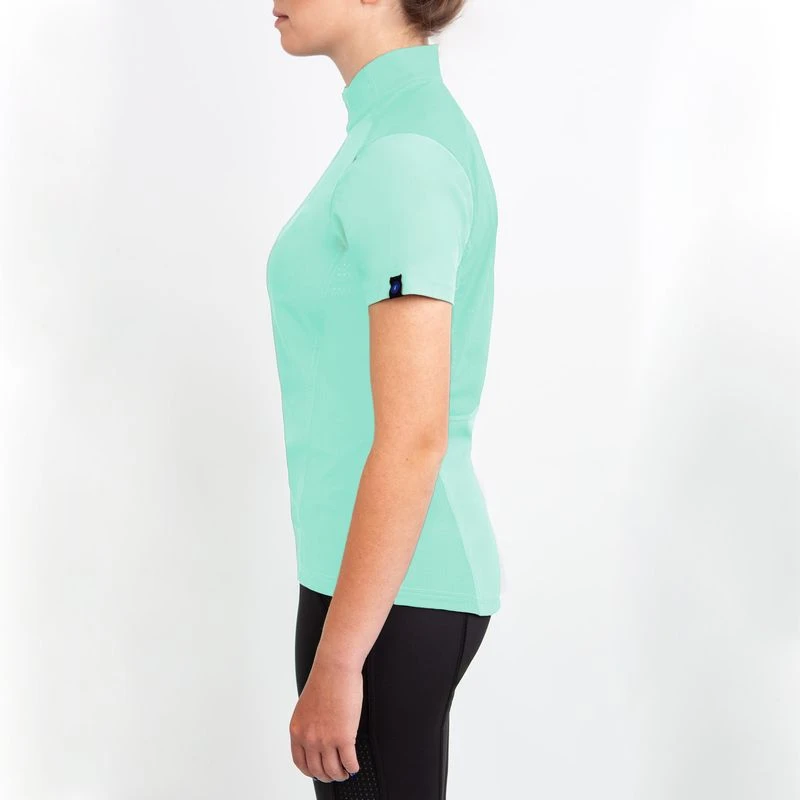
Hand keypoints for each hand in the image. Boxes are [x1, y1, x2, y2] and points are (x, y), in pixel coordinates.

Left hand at [289, 658, 362, 782]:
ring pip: (333, 770)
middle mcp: (309, 738)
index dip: (311, 771)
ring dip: (341, 774)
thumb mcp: (306, 706)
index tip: (319, 772)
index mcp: (297, 730)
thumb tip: (317, 737)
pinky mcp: (344, 737)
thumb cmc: (324, 680)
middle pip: (317, 771)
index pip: (301, 763)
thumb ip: (308, 724)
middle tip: (336, 774)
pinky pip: (349, 762)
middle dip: (328, 776)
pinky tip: (355, 764)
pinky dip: (353, 767)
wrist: (334, 667)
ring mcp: (326, 739)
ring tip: (346, 770)